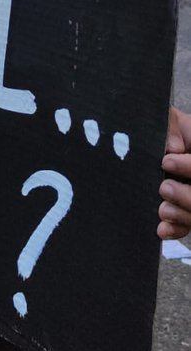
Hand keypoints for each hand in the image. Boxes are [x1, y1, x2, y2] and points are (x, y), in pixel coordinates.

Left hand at [158, 106, 190, 239]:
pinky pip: (186, 227)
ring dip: (180, 214)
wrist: (162, 141)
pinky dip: (175, 229)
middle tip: (164, 187)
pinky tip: (162, 229)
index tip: (166, 160)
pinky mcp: (186, 212)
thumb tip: (172, 148)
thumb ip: (172, 128)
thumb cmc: (169, 130)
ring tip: (162, 208)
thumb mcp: (171, 122)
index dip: (188, 166)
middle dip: (185, 196)